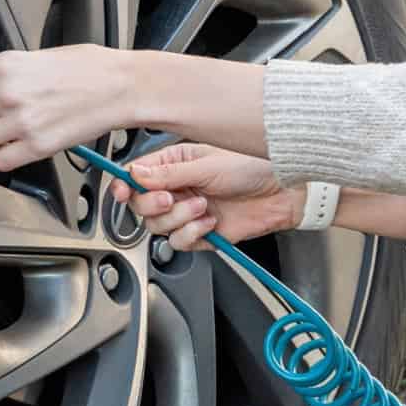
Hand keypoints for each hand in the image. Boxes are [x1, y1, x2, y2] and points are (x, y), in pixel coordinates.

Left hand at [0, 45, 141, 170]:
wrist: (121, 87)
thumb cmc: (88, 68)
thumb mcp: (37, 56)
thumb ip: (3, 73)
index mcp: (5, 66)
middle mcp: (8, 94)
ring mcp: (21, 123)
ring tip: (12, 131)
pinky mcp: (37, 146)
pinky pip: (1, 161)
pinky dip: (8, 157)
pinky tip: (21, 145)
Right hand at [114, 143, 298, 250]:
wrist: (283, 193)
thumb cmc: (253, 166)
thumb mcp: (208, 165)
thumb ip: (169, 174)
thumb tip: (135, 174)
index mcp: (175, 163)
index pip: (135, 176)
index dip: (124, 185)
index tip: (122, 191)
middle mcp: (178, 187)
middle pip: (140, 205)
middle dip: (153, 204)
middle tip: (172, 198)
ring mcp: (187, 211)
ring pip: (157, 226)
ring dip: (179, 219)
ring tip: (204, 207)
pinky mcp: (199, 233)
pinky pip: (178, 242)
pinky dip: (193, 234)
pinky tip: (211, 222)